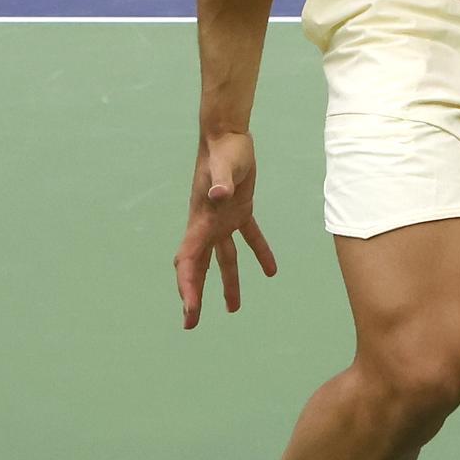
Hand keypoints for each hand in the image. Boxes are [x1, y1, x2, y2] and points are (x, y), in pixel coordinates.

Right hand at [174, 132, 276, 327]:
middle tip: (191, 324)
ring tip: (234, 309)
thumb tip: (220, 194)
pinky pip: (248, 238)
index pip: (188, 260)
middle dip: (194, 296)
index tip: (190, 309)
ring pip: (223, 259)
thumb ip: (221, 180)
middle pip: (198, 267)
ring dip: (227, 283)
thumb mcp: (225, 165)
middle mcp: (207, 225)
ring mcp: (222, 219)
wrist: (227, 135)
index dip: (187, 285)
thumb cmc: (224, 149)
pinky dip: (259, 253)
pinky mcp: (239, 211)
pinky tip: (272, 271)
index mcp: (200, 221)